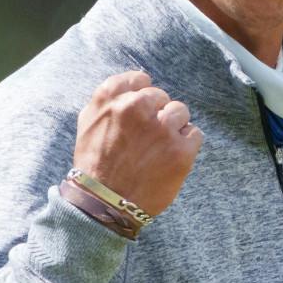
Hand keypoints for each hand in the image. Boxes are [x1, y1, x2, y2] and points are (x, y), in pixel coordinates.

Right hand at [73, 69, 200, 217]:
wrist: (105, 203)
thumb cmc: (95, 164)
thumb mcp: (88, 123)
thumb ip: (108, 99)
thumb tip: (135, 81)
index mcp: (111, 99)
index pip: (139, 79)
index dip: (143, 93)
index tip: (143, 110)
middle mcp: (136, 108)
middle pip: (161, 96)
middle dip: (157, 114)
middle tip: (147, 138)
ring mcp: (161, 129)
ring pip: (180, 112)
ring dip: (174, 127)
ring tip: (160, 148)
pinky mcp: (180, 150)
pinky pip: (195, 134)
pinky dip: (187, 145)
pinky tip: (171, 158)